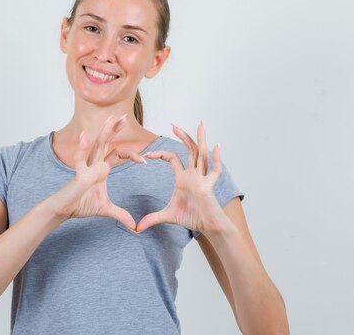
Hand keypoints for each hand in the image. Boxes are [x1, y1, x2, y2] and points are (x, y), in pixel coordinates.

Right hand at [52, 114, 146, 230]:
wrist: (64, 210)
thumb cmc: (81, 205)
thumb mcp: (106, 209)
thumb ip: (121, 214)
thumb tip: (134, 226)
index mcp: (101, 169)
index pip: (117, 154)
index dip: (131, 155)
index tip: (144, 161)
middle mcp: (94, 164)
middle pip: (106, 143)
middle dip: (115, 129)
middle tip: (125, 116)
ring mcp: (86, 167)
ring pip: (96, 146)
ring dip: (103, 132)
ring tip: (109, 119)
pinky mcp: (78, 174)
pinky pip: (80, 159)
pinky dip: (82, 147)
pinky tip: (85, 135)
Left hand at [135, 120, 231, 236]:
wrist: (209, 227)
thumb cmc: (192, 218)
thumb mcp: (167, 216)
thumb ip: (152, 219)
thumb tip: (136, 228)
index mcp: (183, 177)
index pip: (172, 158)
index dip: (160, 153)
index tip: (147, 155)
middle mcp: (194, 174)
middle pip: (190, 149)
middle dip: (183, 135)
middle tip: (173, 123)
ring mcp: (202, 179)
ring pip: (202, 154)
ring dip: (201, 139)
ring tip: (201, 124)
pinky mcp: (208, 187)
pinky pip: (214, 171)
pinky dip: (216, 159)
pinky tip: (217, 146)